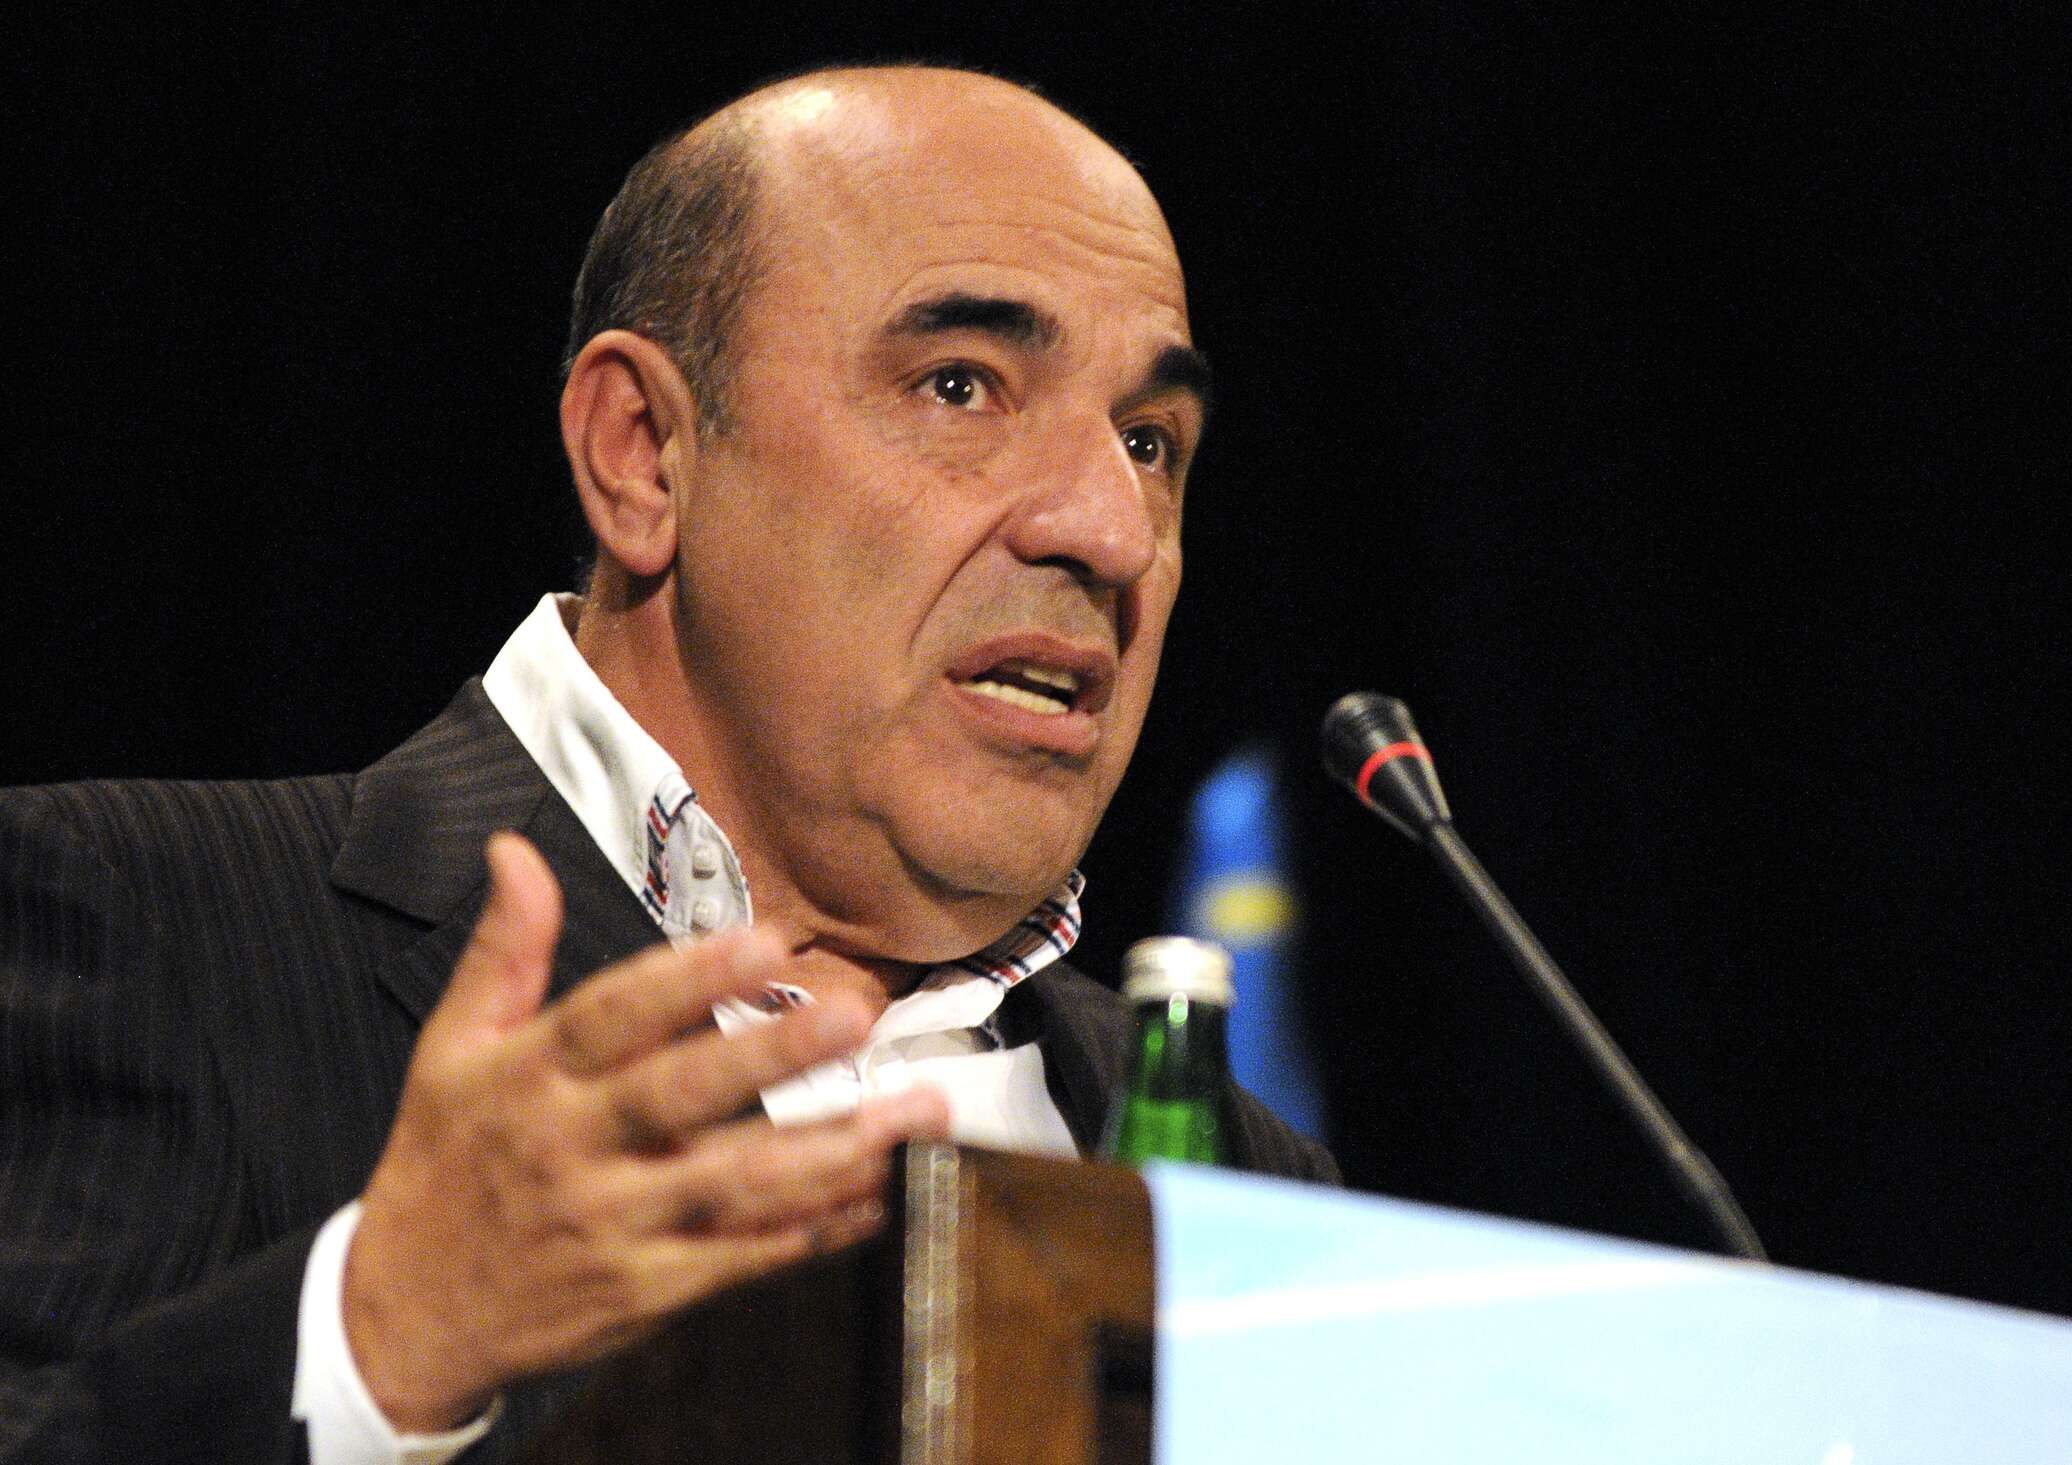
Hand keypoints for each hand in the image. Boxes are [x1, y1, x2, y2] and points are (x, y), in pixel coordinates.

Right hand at [341, 832, 950, 1430]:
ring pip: (731, 1183)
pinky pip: (739, 1258)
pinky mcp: (644, 1291)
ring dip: (827, 1149)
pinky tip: (875, 1198)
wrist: (406, 1316)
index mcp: (529, 1077)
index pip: (614, 1014)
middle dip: (773, 1054)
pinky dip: (811, 1231)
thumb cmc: (443, 1164)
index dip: (691, 977)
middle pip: (681, 1094)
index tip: (767, 939)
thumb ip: (506, 949)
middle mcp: (573, 1147)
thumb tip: (516, 850)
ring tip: (906, 1113)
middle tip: (855, 1016)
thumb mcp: (451, 1047)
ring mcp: (613, 1225)